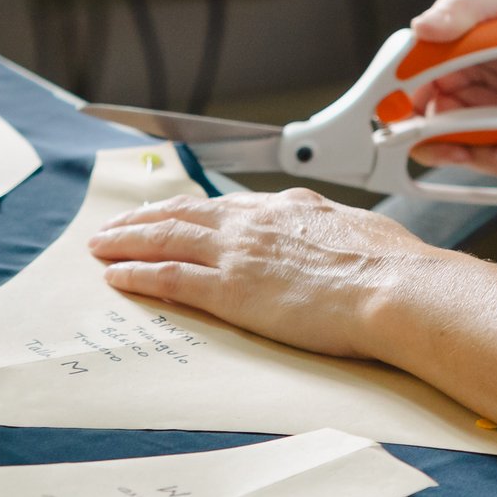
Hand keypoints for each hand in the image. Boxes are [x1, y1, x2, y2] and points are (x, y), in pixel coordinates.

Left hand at [87, 188, 452, 360]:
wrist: (395, 288)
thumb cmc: (394, 268)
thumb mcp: (364, 233)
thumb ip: (338, 231)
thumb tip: (342, 234)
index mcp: (290, 208)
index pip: (226, 205)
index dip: (190, 208)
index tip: (168, 210)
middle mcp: (256, 224)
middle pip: (185, 215)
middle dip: (144, 219)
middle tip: (115, 226)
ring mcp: (240, 255)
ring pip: (167, 240)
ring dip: (128, 243)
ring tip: (101, 247)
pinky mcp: (231, 291)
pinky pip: (171, 279)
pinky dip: (140, 275)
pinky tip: (118, 277)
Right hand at [404, 0, 496, 176]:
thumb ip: (467, 10)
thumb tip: (421, 28)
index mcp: (448, 47)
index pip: (408, 90)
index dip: (407, 119)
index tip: (430, 136)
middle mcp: (465, 81)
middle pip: (441, 133)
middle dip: (469, 152)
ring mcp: (496, 106)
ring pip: (483, 152)